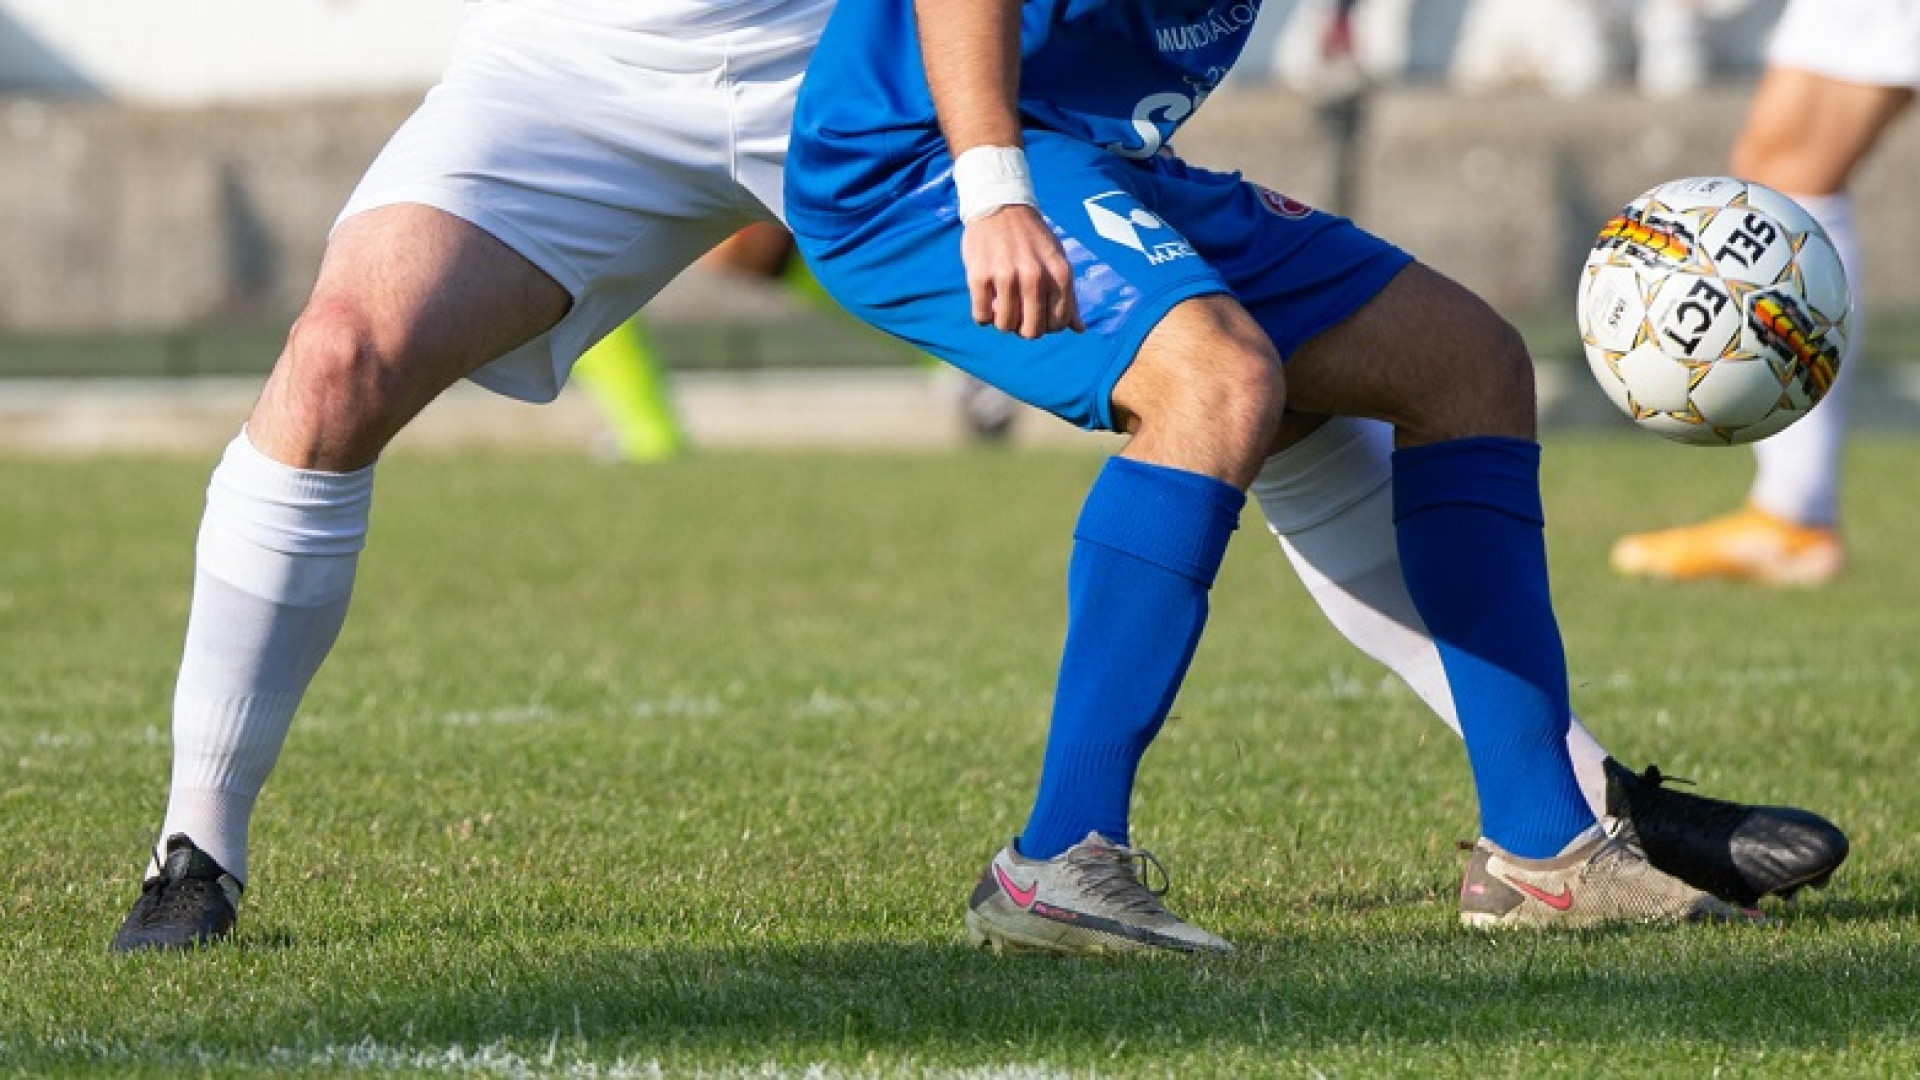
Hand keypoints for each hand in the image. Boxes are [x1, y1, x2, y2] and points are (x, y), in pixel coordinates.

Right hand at [961, 205, 1083, 338]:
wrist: (1000, 205)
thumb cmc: (1032, 238)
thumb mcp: (1058, 261)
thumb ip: (1069, 296)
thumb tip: (1080, 330)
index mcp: (1059, 273)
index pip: (1057, 324)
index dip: (1046, 326)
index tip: (1037, 314)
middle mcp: (1034, 276)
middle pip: (1031, 331)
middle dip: (1024, 329)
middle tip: (1018, 314)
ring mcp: (1006, 276)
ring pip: (1005, 326)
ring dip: (1002, 322)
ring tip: (1002, 305)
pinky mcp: (979, 275)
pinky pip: (981, 316)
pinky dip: (983, 316)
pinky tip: (987, 301)